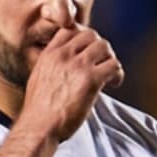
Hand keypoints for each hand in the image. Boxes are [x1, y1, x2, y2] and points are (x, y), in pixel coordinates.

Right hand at [19, 24, 123, 141]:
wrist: (39, 127)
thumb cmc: (39, 111)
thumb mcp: (39, 78)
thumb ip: (52, 66)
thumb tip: (66, 66)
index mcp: (49, 54)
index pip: (70, 30)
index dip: (83, 38)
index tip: (89, 52)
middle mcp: (63, 55)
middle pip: (91, 35)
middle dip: (100, 48)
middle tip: (102, 63)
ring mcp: (78, 66)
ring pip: (105, 47)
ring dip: (110, 59)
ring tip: (109, 74)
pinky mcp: (91, 80)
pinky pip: (114, 65)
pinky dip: (118, 74)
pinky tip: (114, 84)